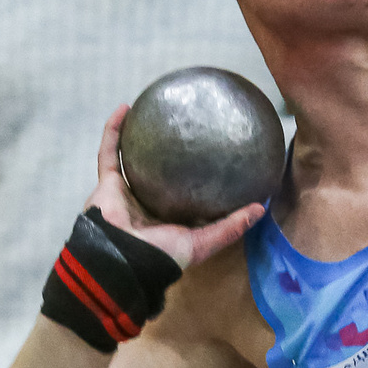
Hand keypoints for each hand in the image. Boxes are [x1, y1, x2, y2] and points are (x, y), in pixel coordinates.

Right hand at [84, 105, 264, 269]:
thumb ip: (229, 227)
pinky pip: (109, 152)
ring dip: (137, 134)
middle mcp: (147, 204)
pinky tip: (125, 107)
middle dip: (168, 150)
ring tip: (152, 109)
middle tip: (184, 125)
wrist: (121, 260)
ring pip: (131, 157)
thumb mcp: (203, 243)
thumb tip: (260, 208)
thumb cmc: (162, 256)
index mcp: (168, 218)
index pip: (185, 193)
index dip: (197, 176)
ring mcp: (125, 192)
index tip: (214, 154)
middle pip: (158, 171)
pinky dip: (113, 131)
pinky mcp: (107, 183)